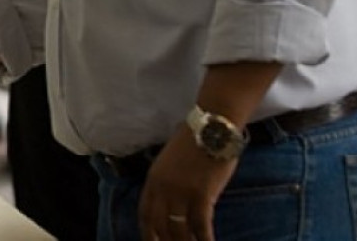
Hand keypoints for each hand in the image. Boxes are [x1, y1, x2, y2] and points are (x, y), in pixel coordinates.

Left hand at [138, 125, 237, 240]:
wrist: (211, 127)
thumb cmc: (194, 141)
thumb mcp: (169, 161)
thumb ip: (166, 181)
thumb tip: (170, 201)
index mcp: (153, 179)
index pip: (145, 214)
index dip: (149, 233)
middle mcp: (162, 188)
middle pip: (160, 225)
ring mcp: (180, 192)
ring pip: (179, 229)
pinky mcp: (201, 195)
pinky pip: (200, 226)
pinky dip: (204, 240)